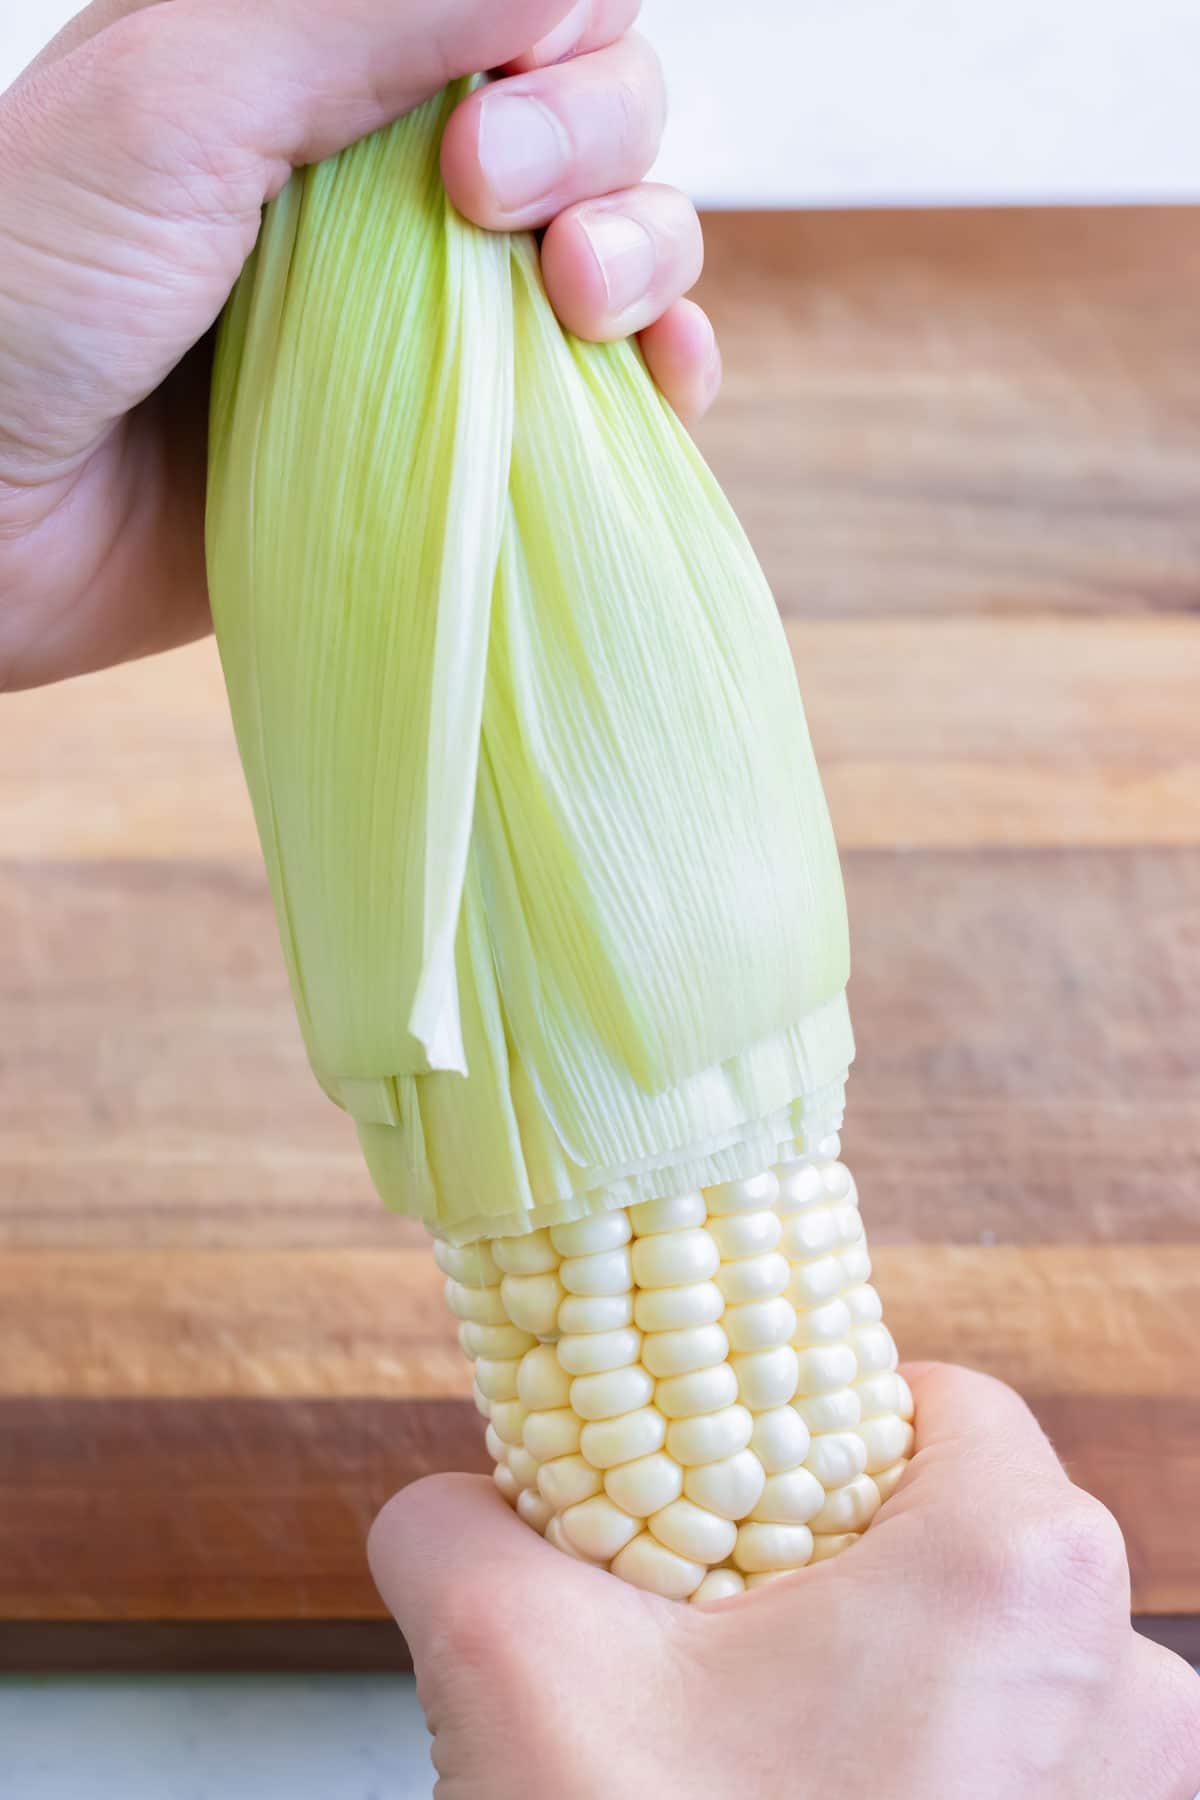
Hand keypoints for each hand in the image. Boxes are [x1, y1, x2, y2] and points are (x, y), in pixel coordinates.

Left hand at [0, 0, 717, 691]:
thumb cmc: (27, 300)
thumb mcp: (179, 102)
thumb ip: (372, 11)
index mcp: (321, 53)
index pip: (529, 6)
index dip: (559, 48)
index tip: (484, 133)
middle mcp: (389, 172)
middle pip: (598, 114)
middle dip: (595, 152)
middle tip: (492, 214)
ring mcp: (425, 312)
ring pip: (621, 246)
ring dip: (649, 260)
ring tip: (584, 313)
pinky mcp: (444, 438)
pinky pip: (603, 392)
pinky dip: (661, 379)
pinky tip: (660, 385)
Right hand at [370, 1365, 1199, 1798]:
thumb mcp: (515, 1671)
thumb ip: (462, 1528)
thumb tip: (446, 1506)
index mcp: (1021, 1570)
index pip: (938, 1401)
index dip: (824, 1424)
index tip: (748, 1485)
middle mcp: (1123, 1683)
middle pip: (969, 1536)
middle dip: (846, 1566)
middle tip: (729, 1623)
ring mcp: (1130, 1798)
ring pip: (998, 1663)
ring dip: (889, 1680)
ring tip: (764, 1740)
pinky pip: (1022, 1764)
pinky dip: (932, 1767)